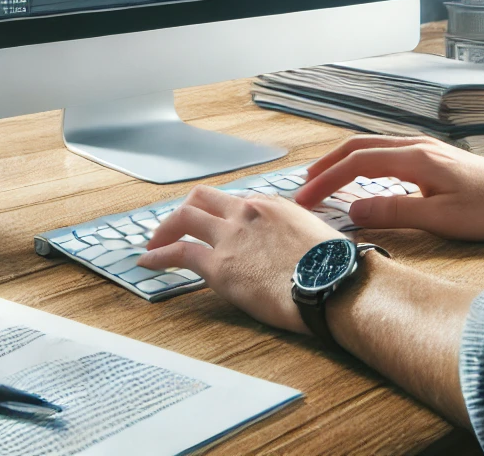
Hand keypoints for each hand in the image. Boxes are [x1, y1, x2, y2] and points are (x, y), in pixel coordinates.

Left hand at [136, 186, 341, 332]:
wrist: (334, 285)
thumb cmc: (335, 269)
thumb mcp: (317, 236)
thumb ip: (295, 234)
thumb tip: (296, 247)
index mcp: (270, 205)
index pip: (235, 202)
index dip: (219, 213)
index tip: (212, 224)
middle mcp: (246, 212)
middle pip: (203, 198)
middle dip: (185, 210)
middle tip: (174, 226)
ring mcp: (230, 237)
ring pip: (185, 217)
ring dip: (165, 228)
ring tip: (153, 242)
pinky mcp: (220, 266)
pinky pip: (179, 252)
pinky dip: (159, 255)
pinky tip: (148, 261)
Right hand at [294, 135, 483, 240]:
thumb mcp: (441, 219)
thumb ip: (394, 213)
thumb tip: (352, 211)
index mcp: (414, 157)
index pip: (355, 163)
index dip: (325, 180)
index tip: (305, 198)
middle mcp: (415, 146)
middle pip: (356, 147)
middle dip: (325, 166)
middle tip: (303, 188)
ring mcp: (423, 149)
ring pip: (370, 147)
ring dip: (341, 162)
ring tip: (322, 180)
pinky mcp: (431, 157)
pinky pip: (384, 153)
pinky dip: (361, 163)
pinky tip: (359, 177)